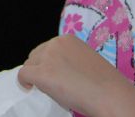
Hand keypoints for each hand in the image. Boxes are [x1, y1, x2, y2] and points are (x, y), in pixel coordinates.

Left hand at [17, 36, 134, 116]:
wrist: (110, 95)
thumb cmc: (104, 84)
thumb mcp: (84, 61)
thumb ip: (68, 60)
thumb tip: (55, 70)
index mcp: (67, 39)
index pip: (47, 48)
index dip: (48, 63)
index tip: (54, 74)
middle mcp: (55, 44)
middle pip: (35, 55)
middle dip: (40, 68)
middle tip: (52, 84)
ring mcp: (48, 58)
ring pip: (29, 65)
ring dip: (35, 76)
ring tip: (51, 89)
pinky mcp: (42, 73)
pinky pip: (23, 75)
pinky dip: (23, 82)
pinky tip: (28, 89)